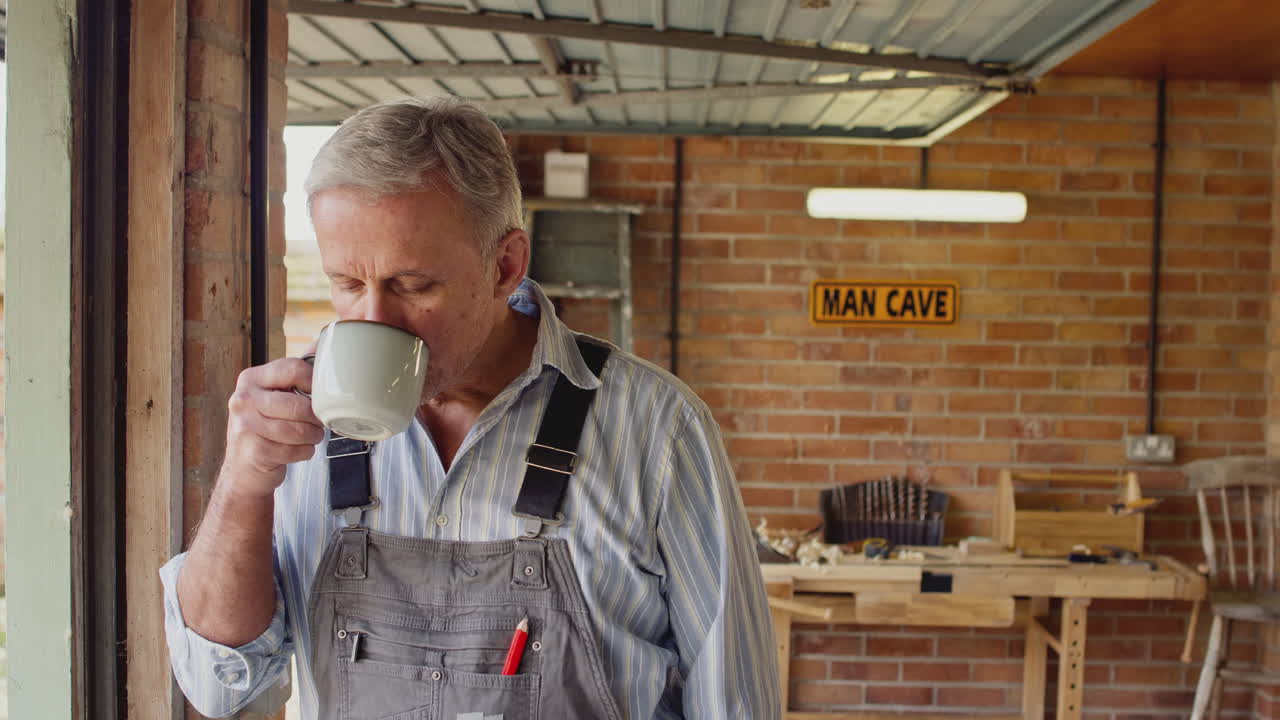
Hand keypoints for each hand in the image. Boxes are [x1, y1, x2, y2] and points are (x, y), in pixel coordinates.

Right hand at [221, 357, 325, 497]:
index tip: (320, 395)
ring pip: (298, 429)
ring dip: (312, 436)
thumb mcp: (274, 395)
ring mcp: (244, 425)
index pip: (293, 368)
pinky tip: (297, 449)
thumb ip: (296, 372)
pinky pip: (294, 449)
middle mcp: (243, 399)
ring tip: (310, 436)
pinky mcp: (253, 451)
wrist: (243, 469)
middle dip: (315, 417)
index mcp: (251, 379)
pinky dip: (303, 452)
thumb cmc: (265, 428)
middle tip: (318, 422)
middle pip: (298, 404)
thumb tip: (324, 340)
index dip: (315, 382)